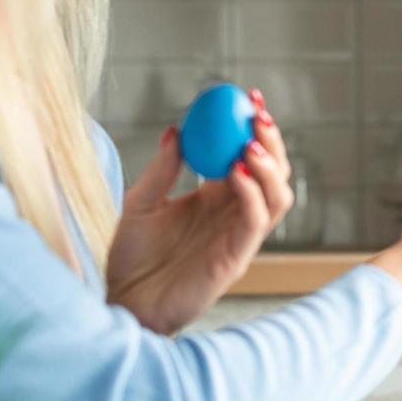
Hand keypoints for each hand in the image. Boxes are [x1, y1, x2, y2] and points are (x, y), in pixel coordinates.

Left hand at [105, 90, 292, 333]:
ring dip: (270, 167)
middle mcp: (233, 215)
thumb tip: (177, 128)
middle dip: (272, 141)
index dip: (254, 128)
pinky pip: (256, 222)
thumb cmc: (130, 258)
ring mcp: (238, 237)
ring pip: (278, 197)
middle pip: (274, 173)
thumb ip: (163, 169)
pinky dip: (252, 193)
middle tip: (258, 114)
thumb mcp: (140, 203)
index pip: (248, 156)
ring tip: (250, 144)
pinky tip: (233, 172)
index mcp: (215, 198)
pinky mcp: (235, 258)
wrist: (123, 302)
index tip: (249, 98)